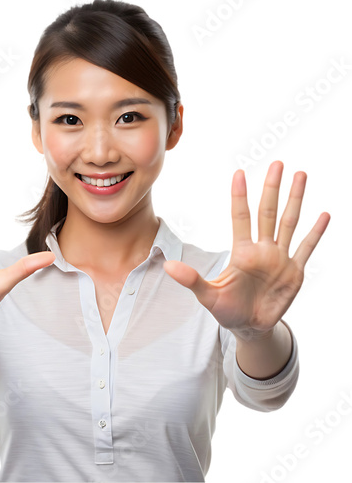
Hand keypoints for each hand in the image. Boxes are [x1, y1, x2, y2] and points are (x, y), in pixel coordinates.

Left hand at [163, 161, 329, 334]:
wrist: (250, 327)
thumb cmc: (227, 310)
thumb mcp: (208, 295)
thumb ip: (191, 280)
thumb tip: (167, 266)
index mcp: (242, 252)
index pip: (241, 217)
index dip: (240, 196)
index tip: (239, 172)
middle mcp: (262, 250)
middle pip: (268, 212)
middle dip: (272, 188)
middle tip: (277, 163)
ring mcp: (280, 258)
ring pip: (289, 223)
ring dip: (295, 200)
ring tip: (300, 176)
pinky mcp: (295, 272)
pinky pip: (306, 248)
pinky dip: (315, 233)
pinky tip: (324, 214)